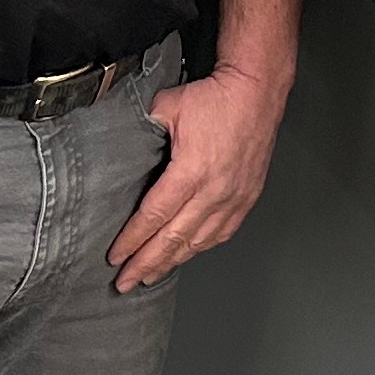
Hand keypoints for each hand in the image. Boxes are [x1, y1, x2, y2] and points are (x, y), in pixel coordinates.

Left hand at [108, 62, 287, 292]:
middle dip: (146, 263)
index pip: (155, 216)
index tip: (116, 257)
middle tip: (125, 282)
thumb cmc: (217, 97)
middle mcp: (213, 191)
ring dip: (172, 262)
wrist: (257, 91)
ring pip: (198, 241)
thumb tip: (126, 142)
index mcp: (191, 171)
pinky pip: (221, 232)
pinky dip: (200, 247)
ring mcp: (233, 197)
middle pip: (173, 239)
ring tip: (151, 276)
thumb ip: (143, 129)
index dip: (133, 240)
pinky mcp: (246, 197)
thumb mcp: (168, 106)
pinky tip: (187, 254)